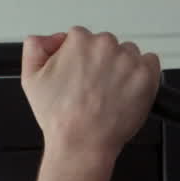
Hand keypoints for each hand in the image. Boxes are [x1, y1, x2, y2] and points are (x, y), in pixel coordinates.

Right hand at [21, 27, 160, 157]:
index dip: (76, 58)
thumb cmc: (59, 117)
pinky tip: (124, 91)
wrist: (82, 142)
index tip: (76, 75)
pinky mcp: (147, 73)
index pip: (80, 37)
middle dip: (100, 62)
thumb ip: (34, 49)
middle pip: (105, 45)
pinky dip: (140, 75)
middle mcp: (105, 45)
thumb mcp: (30, 80)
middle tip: (91, 88)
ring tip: (107, 93)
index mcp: (78, 41)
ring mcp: (128, 58)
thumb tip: (47, 38)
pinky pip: (149, 63)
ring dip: (121, 68)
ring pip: (127, 54)